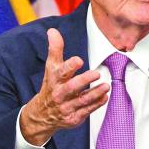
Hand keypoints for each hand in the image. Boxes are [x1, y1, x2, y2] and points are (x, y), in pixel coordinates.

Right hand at [20, 28, 109, 144]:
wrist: (42, 114)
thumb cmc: (50, 86)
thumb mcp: (51, 67)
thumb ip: (55, 49)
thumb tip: (53, 31)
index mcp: (54, 80)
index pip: (61, 72)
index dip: (69, 66)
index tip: (79, 60)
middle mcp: (59, 94)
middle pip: (72, 87)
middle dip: (84, 80)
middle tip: (97, 73)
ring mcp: (66, 107)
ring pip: (82, 101)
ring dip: (95, 93)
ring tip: (106, 86)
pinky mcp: (73, 117)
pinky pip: (86, 111)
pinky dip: (97, 104)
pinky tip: (104, 97)